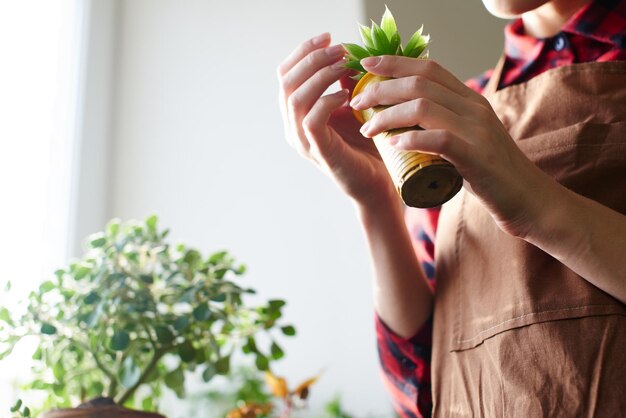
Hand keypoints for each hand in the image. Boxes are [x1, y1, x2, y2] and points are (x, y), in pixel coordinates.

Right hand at [277, 34, 397, 207]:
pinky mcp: (319, 151)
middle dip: (313, 59)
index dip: (303, 52)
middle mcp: (292, 127)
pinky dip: (327, 102)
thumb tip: (346, 55)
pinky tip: (347, 96)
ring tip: (345, 66)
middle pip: (287, 83)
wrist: (377, 183)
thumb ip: (343, 84)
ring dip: (320, 76)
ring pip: (295, 99)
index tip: (328, 37)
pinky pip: (311, 120)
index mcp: (296, 114)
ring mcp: (303, 141)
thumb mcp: (352, 107)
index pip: (286, 75)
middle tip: (340, 50)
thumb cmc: (366, 146)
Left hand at [352, 56, 551, 237]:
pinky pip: (440, 139)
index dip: (394, 63)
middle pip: (419, 83)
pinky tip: (393, 144)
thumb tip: (402, 122)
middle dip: (381, 88)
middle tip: (356, 102)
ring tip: (368, 128)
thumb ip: (442, 125)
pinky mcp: (477, 156)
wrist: (526, 199)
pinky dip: (412, 138)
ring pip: (423, 107)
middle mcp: (474, 107)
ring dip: (387, 115)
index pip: (428, 69)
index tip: (365, 65)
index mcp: (470, 99)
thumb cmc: (489, 173)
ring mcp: (477, 130)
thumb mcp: (466, 139)